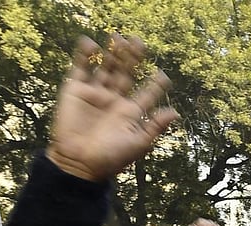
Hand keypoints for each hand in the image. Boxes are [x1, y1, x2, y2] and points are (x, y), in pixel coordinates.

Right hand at [45, 34, 177, 181]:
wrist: (79, 162)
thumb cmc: (111, 157)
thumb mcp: (138, 143)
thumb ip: (155, 126)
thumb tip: (176, 113)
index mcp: (131, 112)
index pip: (146, 93)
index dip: (156, 84)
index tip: (164, 75)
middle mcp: (114, 100)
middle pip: (126, 73)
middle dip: (133, 59)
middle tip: (140, 43)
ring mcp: (95, 94)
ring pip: (106, 67)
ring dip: (112, 53)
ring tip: (119, 37)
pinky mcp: (75, 90)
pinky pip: (80, 68)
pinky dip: (84, 55)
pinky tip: (91, 43)